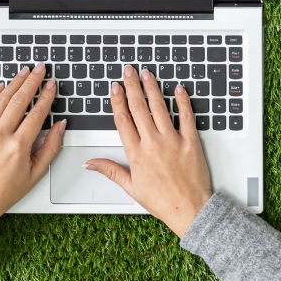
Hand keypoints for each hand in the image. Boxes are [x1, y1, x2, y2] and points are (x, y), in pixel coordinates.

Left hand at [0, 65, 65, 231]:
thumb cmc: (7, 189)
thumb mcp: (37, 172)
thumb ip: (52, 147)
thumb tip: (61, 125)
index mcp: (18, 146)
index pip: (37, 113)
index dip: (46, 96)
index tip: (51, 85)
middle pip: (19, 100)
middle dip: (32, 81)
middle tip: (39, 69)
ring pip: (1, 100)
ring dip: (14, 83)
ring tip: (24, 72)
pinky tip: (1, 86)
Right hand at [88, 65, 211, 236]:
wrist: (189, 209)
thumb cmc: (162, 200)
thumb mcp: (131, 187)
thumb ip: (110, 170)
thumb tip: (90, 163)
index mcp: (136, 155)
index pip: (123, 121)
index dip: (118, 101)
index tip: (115, 88)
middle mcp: (153, 144)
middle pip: (139, 109)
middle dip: (132, 87)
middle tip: (128, 71)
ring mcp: (173, 141)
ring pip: (160, 108)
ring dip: (152, 88)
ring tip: (147, 74)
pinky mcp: (191, 142)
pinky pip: (186, 116)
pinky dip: (183, 101)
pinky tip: (178, 89)